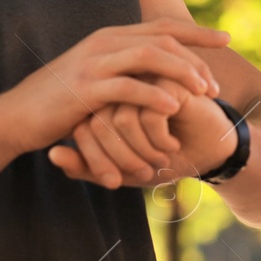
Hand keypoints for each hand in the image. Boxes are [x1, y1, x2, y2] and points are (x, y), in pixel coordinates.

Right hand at [0, 19, 228, 155]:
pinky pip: (128, 87)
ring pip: (150, 56)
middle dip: (196, 59)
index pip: (163, 27)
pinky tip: (174, 106)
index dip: (198, 32)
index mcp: (111, 37)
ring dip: (182, 73)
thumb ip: (123, 69)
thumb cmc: (61, 102)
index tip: (227, 39)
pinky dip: (154, 95)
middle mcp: (105, 42)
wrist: (16, 116)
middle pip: (164, 39)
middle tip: (215, 86)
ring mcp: (94, 63)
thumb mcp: (96, 78)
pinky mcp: (85, 88)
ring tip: (203, 93)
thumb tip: (156, 71)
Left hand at [54, 87, 238, 189]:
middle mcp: (121, 84)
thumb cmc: (163, 160)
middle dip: (123, 160)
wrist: (208, 155)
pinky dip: (158, 140)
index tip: (119, 181)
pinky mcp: (169, 79)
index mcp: (105, 100)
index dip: (99, 163)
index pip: (82, 131)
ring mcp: (144, 78)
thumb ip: (84, 166)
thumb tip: (52, 154)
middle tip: (146, 171)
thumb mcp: (120, 170)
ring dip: (142, 152)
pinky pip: (146, 114)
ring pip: (120, 120)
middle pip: (99, 124)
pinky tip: (173, 143)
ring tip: (162, 156)